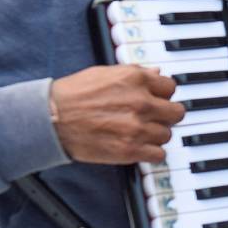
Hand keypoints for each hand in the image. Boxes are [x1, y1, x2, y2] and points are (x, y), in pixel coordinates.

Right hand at [50, 65, 184, 164]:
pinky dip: (152, 153)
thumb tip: (156, 74)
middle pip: (176, 113)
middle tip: (154, 118)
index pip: (170, 87)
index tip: (157, 100)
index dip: (163, 95)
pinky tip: (140, 147)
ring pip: (167, 134)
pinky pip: (159, 155)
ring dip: (156, 135)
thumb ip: (134, 74)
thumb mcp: (105, 72)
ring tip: (140, 133)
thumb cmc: (73, 95)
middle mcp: (141, 102)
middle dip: (166, 115)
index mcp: (136, 79)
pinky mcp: (130, 150)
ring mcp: (137, 127)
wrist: (51, 118)